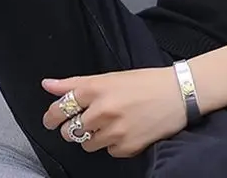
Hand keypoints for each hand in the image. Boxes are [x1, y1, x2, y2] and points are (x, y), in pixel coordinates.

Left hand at [41, 67, 186, 158]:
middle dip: (75, 128)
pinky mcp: (125, 147)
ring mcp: (114, 131)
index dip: (52, 116)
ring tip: (114, 122)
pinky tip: (128, 129)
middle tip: (89, 119)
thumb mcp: (111, 76)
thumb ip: (76, 83)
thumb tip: (46, 84)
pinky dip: (114, 143)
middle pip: (69, 130)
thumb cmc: (146, 82)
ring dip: (95, 136)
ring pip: (87, 144)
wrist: (180, 94)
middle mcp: (102, 110)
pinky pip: (108, 151)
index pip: (60, 107)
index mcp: (97, 88)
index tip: (52, 119)